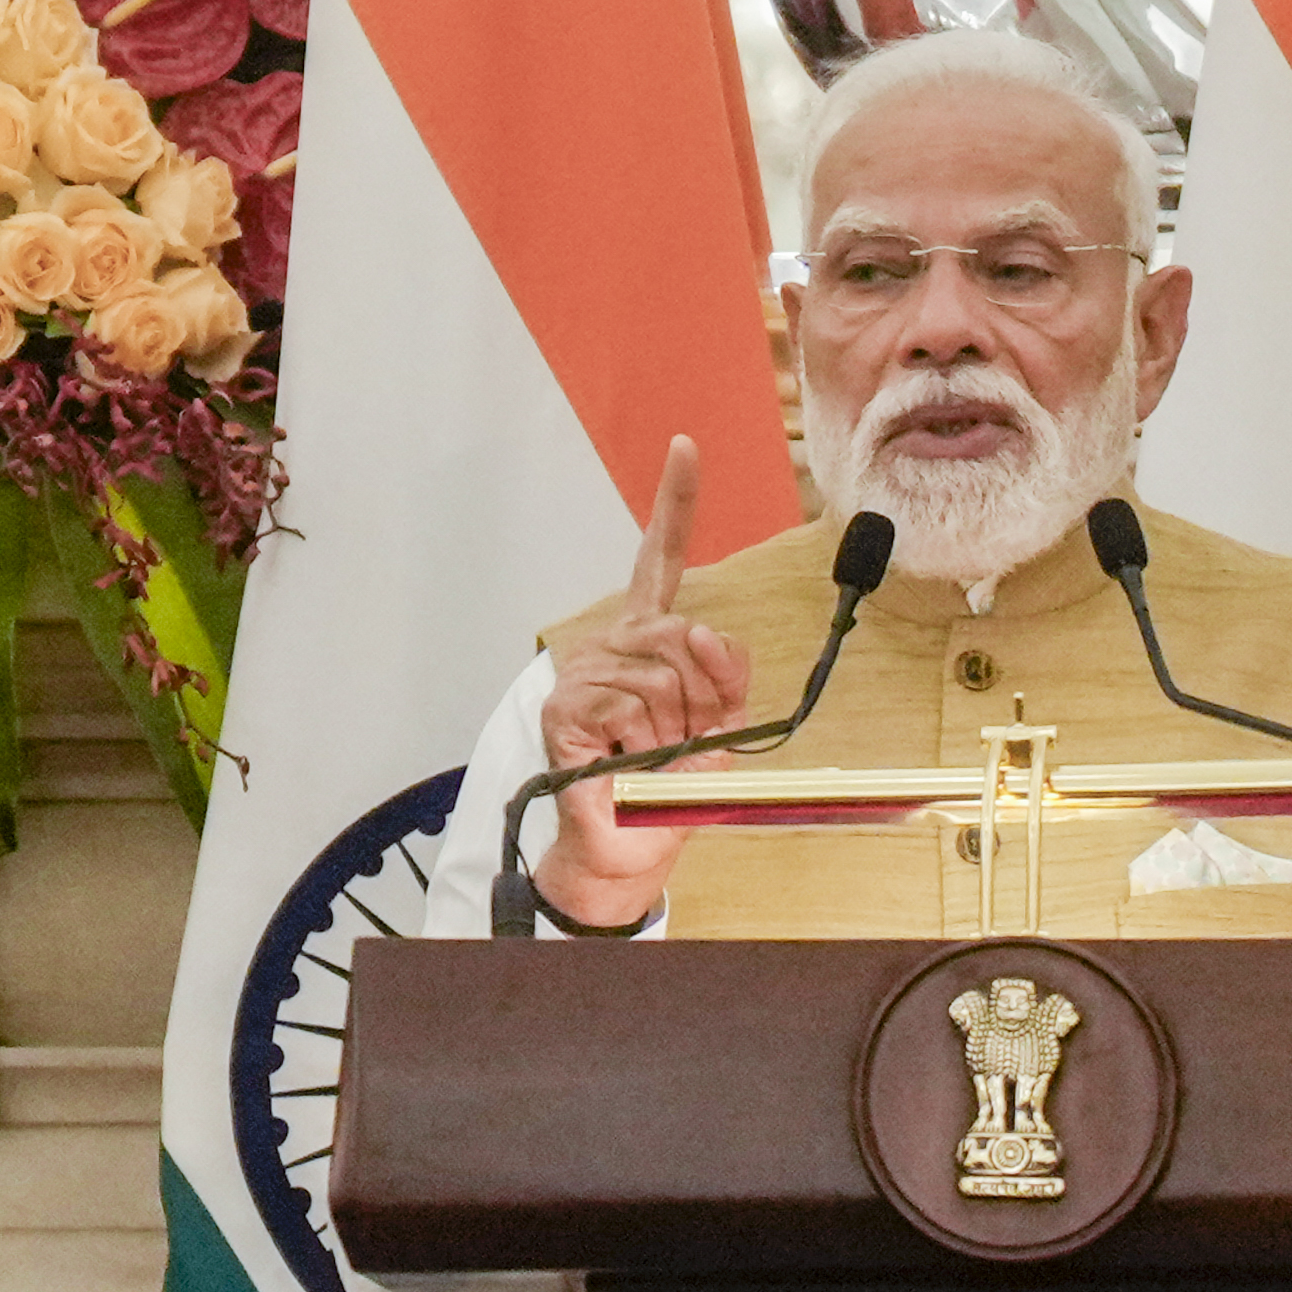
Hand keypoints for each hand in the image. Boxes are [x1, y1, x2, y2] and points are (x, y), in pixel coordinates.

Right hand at [531, 437, 750, 930]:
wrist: (633, 844)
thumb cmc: (672, 784)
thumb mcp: (724, 721)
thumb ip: (728, 669)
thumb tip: (704, 631)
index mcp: (648, 638)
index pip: (658, 559)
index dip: (673, 502)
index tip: (684, 447)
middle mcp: (611, 645)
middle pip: (684, 633)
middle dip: (704, 695)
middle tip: (686, 737)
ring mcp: (582, 673)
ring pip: (662, 678)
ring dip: (675, 729)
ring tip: (652, 756)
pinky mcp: (563, 709)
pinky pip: (631, 708)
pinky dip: (643, 745)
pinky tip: (623, 761)